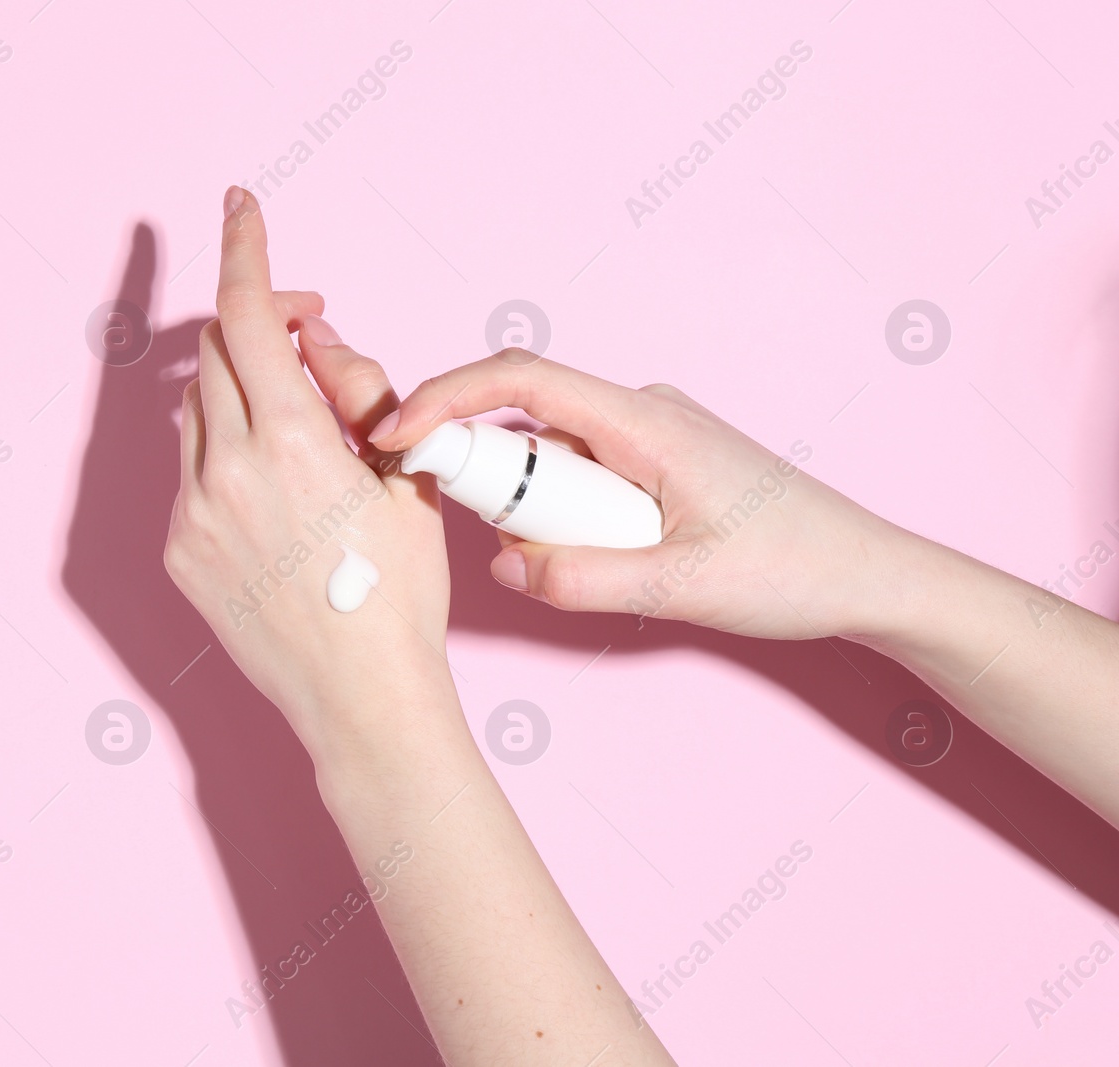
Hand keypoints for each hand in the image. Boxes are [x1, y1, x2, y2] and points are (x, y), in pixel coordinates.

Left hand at [164, 188, 451, 754]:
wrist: (362, 699)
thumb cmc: (399, 593)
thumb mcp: (403, 477)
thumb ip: (358, 391)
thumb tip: (316, 340)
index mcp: (292, 441)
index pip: (249, 313)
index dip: (244, 248)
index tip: (241, 206)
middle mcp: (227, 468)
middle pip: (219, 352)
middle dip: (259, 323)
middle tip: (310, 333)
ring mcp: (194, 513)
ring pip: (198, 409)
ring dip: (241, 390)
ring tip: (299, 427)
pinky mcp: (180, 551)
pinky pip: (191, 471)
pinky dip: (225, 452)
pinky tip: (274, 491)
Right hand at [369, 351, 922, 641]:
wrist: (867, 573)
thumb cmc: (792, 569)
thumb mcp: (682, 588)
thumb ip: (583, 580)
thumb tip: (507, 566)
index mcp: (645, 421)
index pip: (521, 378)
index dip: (447, 396)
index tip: (397, 434)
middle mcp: (642, 413)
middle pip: (529, 424)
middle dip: (501, 484)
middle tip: (519, 551)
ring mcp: (650, 436)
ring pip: (556, 460)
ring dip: (545, 511)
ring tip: (610, 569)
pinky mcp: (656, 463)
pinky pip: (584, 478)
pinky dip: (571, 517)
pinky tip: (618, 562)